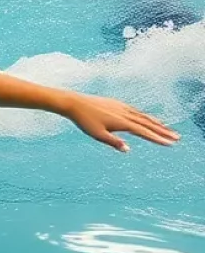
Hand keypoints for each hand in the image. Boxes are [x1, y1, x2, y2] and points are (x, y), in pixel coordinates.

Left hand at [64, 95, 179, 151]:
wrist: (75, 103)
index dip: (158, 138)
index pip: (144, 132)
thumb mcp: (98, 134)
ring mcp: (122, 107)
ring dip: (156, 123)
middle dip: (163, 131)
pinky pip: (135, 111)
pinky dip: (144, 116)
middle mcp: (125, 113)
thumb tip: (128, 150)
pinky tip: (146, 118)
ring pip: (143, 116)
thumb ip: (114, 142)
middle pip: (148, 123)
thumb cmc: (85, 121)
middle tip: (176, 137)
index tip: (170, 143)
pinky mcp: (116, 103)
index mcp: (122, 122)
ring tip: (166, 128)